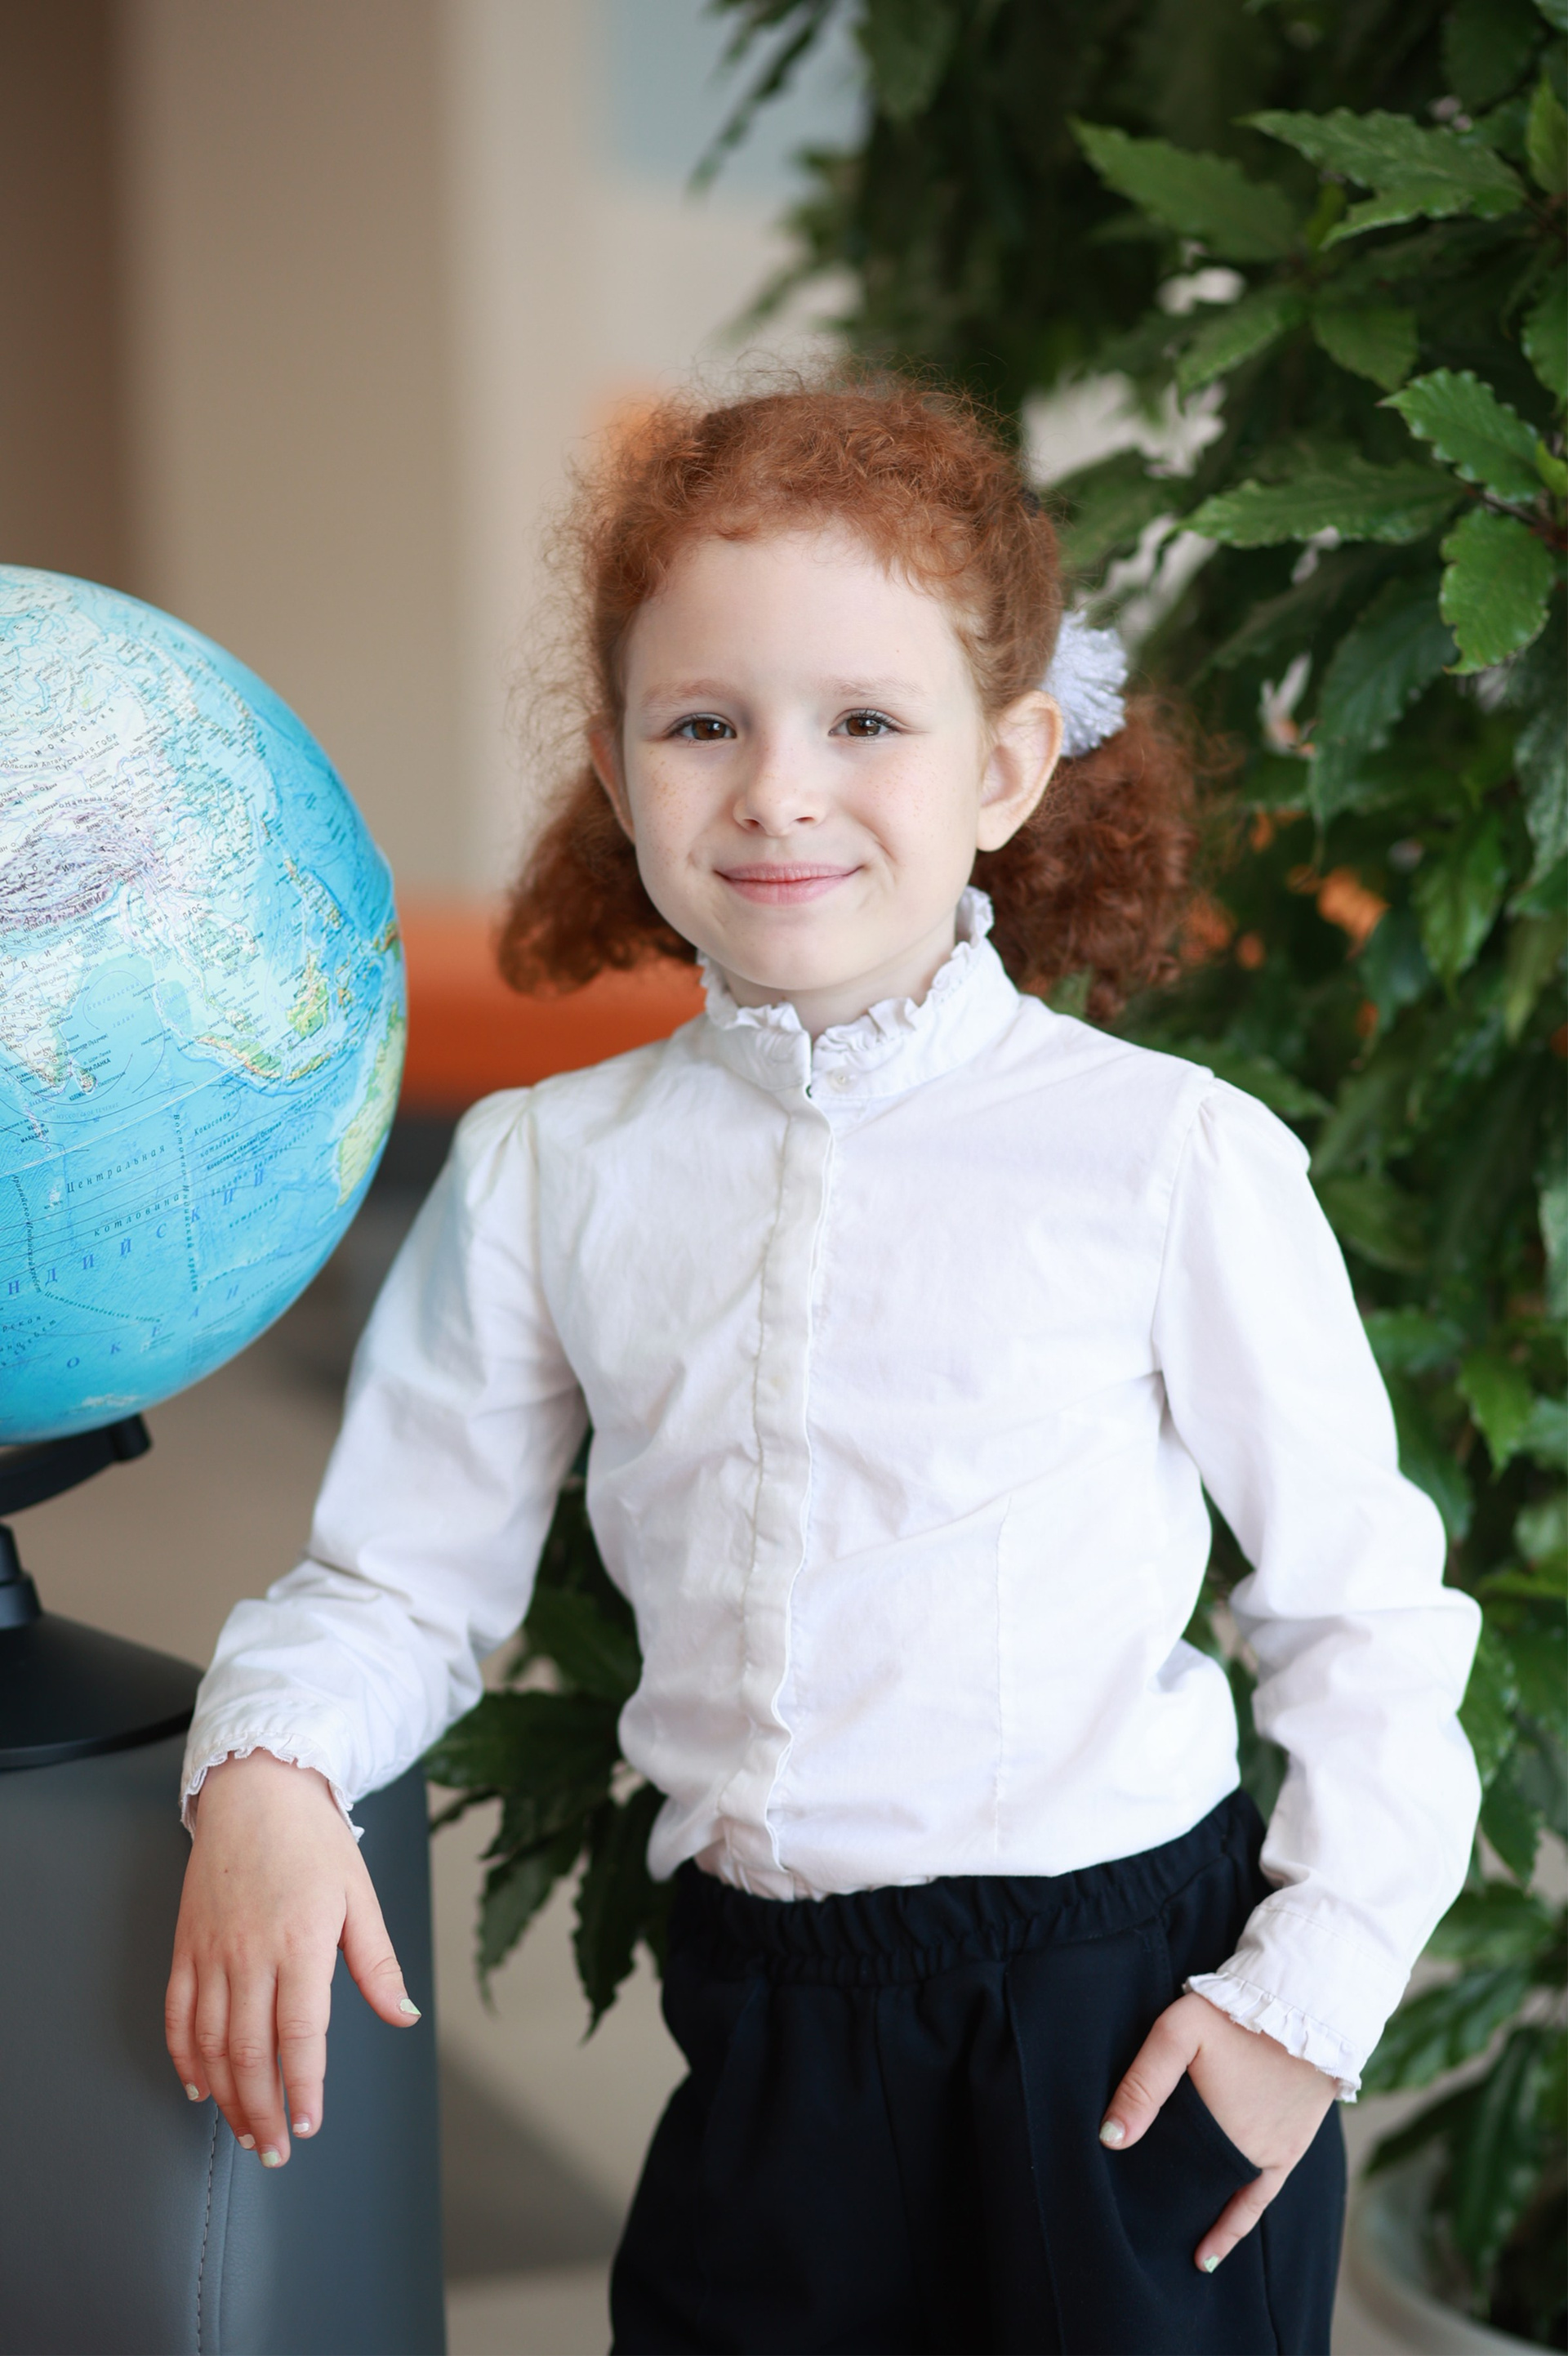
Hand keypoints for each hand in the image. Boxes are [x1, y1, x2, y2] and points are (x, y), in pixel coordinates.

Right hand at [165, 1751, 419, 2166]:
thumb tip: (403, 2015)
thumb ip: (377, 1963)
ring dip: (226, 2096)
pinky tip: (201, 2086)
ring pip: (211, 2043)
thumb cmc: (312, 1840)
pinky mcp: (185, 1946)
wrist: (255, 1789)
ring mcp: (211, 1952)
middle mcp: (250, 1953)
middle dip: (262, 2110)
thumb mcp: (359, 1895)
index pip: (300, 2033)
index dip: (303, 2087)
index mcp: (301, 1941)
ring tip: (245, 2130)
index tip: (308, 2125)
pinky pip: (177, 2015)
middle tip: (274, 2150)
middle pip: (249, 2051)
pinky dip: (185, 2058)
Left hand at [1098, 1991, 1335, 2270]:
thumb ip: (1144, 2084)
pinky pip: (1259, 2200)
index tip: (1117, 2213)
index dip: (1143, 2189)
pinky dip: (1235, 2223)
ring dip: (1198, 2216)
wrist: (1303, 2003)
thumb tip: (1110, 2139)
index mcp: (1214, 2132)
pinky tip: (1213, 2248)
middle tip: (1135, 2229)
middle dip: (1168, 2205)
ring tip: (1164, 2241)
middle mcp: (1244, 2154)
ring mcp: (1271, 2156)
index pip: (1168, 2174)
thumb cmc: (1233, 2014)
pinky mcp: (1291, 2149)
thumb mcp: (1177, 2034)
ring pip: (1224, 2197)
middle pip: (1195, 2187)